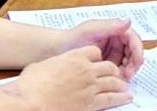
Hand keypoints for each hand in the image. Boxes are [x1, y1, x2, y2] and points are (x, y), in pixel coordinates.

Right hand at [9, 46, 129, 110]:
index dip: (97, 57)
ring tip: (124, 87)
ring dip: (120, 84)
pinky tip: (126, 98)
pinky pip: (111, 99)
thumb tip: (53, 67)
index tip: (98, 62)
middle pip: (108, 66)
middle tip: (116, 75)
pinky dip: (120, 98)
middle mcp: (86, 69)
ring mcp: (90, 86)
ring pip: (113, 82)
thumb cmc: (30, 85)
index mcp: (74, 56)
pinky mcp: (90, 103)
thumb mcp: (41, 66)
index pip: (94, 52)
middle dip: (113, 71)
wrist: (30, 102)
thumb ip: (54, 64)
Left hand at [59, 20, 143, 80]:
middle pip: (134, 51)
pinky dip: (121, 74)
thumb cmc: (72, 38)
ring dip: (128, 69)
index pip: (133, 38)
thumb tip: (128, 21)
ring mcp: (113, 50)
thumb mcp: (90, 30)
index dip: (137, 50)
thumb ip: (110, 26)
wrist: (57, 51)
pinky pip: (120, 68)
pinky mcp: (108, 62)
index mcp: (114, 28)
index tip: (135, 62)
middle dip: (134, 62)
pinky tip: (115, 78)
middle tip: (128, 74)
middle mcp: (116, 38)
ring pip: (129, 60)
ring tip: (121, 77)